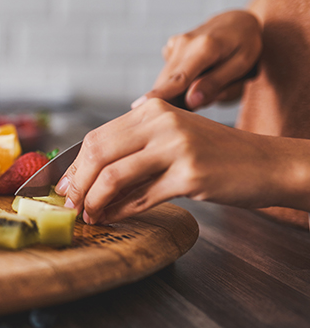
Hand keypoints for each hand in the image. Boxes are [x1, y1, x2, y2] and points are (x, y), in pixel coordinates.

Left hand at [55, 99, 309, 223]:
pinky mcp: (190, 176)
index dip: (74, 166)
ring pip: (114, 177)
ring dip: (95, 202)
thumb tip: (85, 175)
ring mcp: (176, 147)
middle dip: (77, 185)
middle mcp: (161, 122)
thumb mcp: (171, 137)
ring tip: (89, 216)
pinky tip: (112, 219)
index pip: (96, 137)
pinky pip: (141, 198)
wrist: (264, 163)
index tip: (63, 187)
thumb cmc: (213, 152)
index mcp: (151, 108)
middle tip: (69, 206)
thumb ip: (133, 146)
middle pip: (98, 154)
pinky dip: (120, 212)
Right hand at [131, 10, 261, 110]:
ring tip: (208, 82)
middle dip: (176, 101)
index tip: (139, 106)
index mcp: (206, 47)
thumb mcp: (242, 64)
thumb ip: (216, 82)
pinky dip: (179, 82)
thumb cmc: (244, 44)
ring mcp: (174, 44)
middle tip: (200, 104)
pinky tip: (198, 74)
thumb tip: (191, 101)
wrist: (235, 20)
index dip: (160, 94)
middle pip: (168, 82)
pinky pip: (170, 73)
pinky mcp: (170, 47)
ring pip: (168, 79)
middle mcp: (184, 43)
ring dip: (181, 91)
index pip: (179, 78)